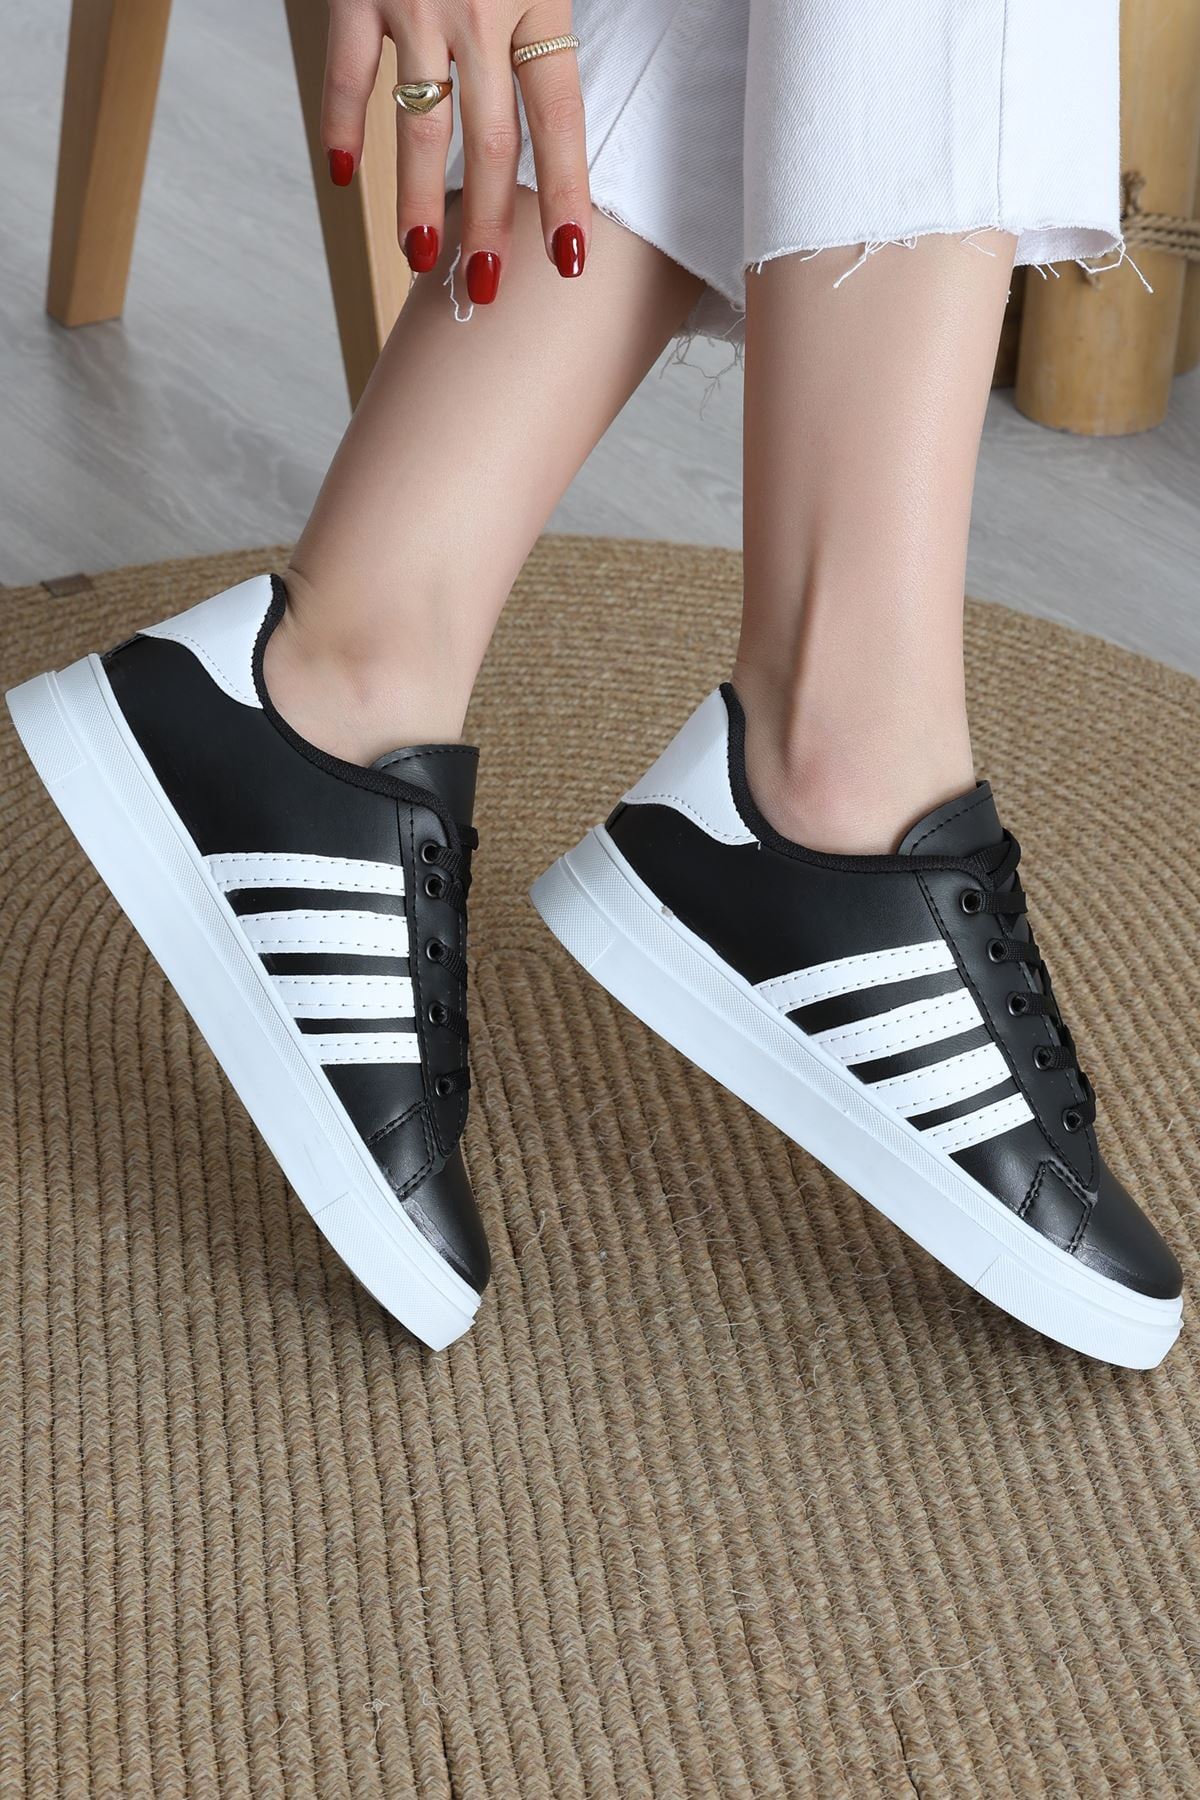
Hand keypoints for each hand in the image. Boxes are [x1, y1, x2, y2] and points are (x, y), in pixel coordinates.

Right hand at [321, 0, 590, 301]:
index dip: (563, 193)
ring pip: (420, 128)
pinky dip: (342, 127)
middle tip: (484, 284)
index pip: (558, 118)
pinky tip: (345, 173)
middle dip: (488, 224)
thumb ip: (541, 17)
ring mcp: (414, 1)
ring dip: (418, 202)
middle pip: (492, 142)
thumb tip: (546, 90)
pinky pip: (348, 77)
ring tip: (419, 257)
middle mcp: (479, 8)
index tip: (567, 257)